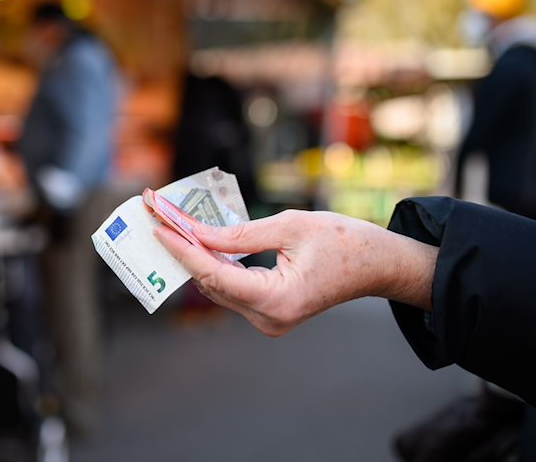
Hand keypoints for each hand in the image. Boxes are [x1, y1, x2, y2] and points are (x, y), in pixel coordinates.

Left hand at [154, 209, 437, 336]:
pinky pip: (233, 289)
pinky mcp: (269, 313)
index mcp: (276, 300)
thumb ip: (240, 234)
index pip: (213, 274)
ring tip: (173, 225)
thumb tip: (198, 233)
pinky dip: (216, 265)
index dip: (182, 249)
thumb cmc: (344, 241)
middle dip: (183, 248)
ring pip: (218, 287)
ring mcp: (268, 320)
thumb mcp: (291, 226)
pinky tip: (200, 241)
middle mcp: (268, 318)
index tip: (157, 225)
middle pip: (210, 283)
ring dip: (197, 256)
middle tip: (158, 216)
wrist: (378, 265)